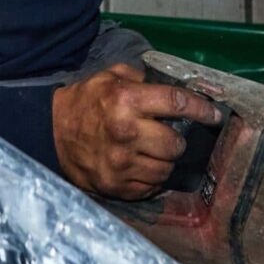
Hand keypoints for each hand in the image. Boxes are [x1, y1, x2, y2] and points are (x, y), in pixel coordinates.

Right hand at [52, 63, 224, 199]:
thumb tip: (169, 87)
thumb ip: (139, 78)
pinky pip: (151, 186)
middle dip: (177, 139)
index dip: (201, 109)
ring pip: (166, 168)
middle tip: (168, 134)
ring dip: (165, 160)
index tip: (214, 114)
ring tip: (153, 151)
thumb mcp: (108, 77)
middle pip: (176, 143)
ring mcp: (121, 164)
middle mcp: (126, 132)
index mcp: (126, 100)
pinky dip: (151, 177)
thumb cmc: (83, 102)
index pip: (177, 103)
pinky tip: (141, 165)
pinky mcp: (117, 185)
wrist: (49, 132)